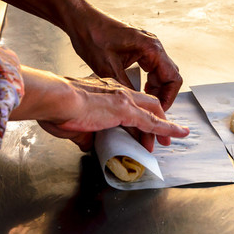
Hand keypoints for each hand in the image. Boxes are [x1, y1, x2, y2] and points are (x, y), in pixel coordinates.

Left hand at [0, 0, 182, 110]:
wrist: (79, 20)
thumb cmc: (91, 35)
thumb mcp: (107, 68)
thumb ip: (125, 89)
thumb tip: (133, 108)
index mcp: (150, 48)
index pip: (173, 78)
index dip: (168, 98)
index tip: (160, 111)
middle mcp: (153, 45)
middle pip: (171, 76)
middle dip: (163, 95)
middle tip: (152, 111)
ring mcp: (148, 45)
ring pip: (163, 73)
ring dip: (157, 89)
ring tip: (145, 103)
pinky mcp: (140, 47)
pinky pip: (153, 67)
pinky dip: (150, 81)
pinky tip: (140, 89)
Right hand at [11, 67, 189, 151]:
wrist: (55, 99)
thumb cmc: (55, 108)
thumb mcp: (72, 124)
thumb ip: (84, 134)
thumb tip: (88, 143)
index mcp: (103, 90)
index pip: (128, 101)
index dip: (137, 114)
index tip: (141, 126)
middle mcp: (116, 90)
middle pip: (146, 103)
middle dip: (157, 119)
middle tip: (162, 135)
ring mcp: (123, 99)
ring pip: (152, 111)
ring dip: (163, 127)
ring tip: (172, 139)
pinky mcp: (127, 110)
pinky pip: (153, 122)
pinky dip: (167, 129)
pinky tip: (178, 134)